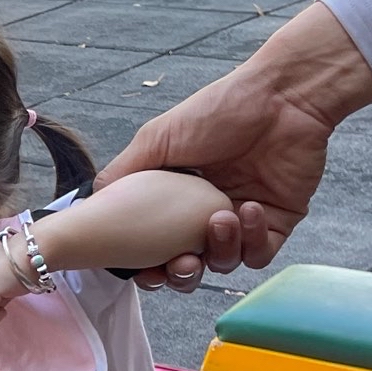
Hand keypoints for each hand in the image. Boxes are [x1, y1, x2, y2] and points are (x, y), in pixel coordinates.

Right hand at [106, 2, 371, 284]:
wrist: (281, 96)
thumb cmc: (218, 109)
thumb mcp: (155, 140)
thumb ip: (121, 175)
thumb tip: (90, 206)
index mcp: (174, 199)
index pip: (155, 248)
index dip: (148, 267)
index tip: (145, 269)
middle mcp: (204, 213)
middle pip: (187, 267)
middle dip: (181, 274)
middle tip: (181, 262)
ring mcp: (241, 220)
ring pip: (222, 264)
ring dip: (218, 250)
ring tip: (221, 218)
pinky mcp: (275, 221)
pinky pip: (258, 254)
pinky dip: (250, 242)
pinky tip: (247, 210)